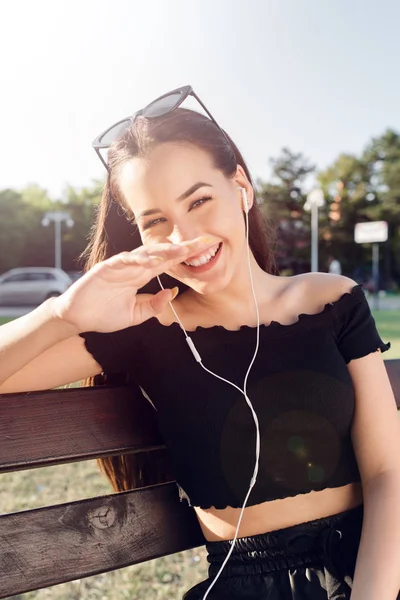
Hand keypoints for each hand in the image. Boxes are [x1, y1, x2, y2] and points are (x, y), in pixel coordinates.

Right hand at [51, 237, 211, 333]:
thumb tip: (173, 292)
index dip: (184, 256)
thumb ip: (154, 305)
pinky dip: (137, 259)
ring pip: (145, 253)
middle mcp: (134, 267)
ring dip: (163, 251)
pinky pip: (124, 260)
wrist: (78, 318)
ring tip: (181, 249)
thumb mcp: (136, 315)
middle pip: (161, 254)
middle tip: (201, 242)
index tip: (202, 251)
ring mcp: (121, 266)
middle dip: (181, 248)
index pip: (167, 263)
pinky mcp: (106, 268)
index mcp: (141, 276)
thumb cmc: (104, 315)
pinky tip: (150, 261)